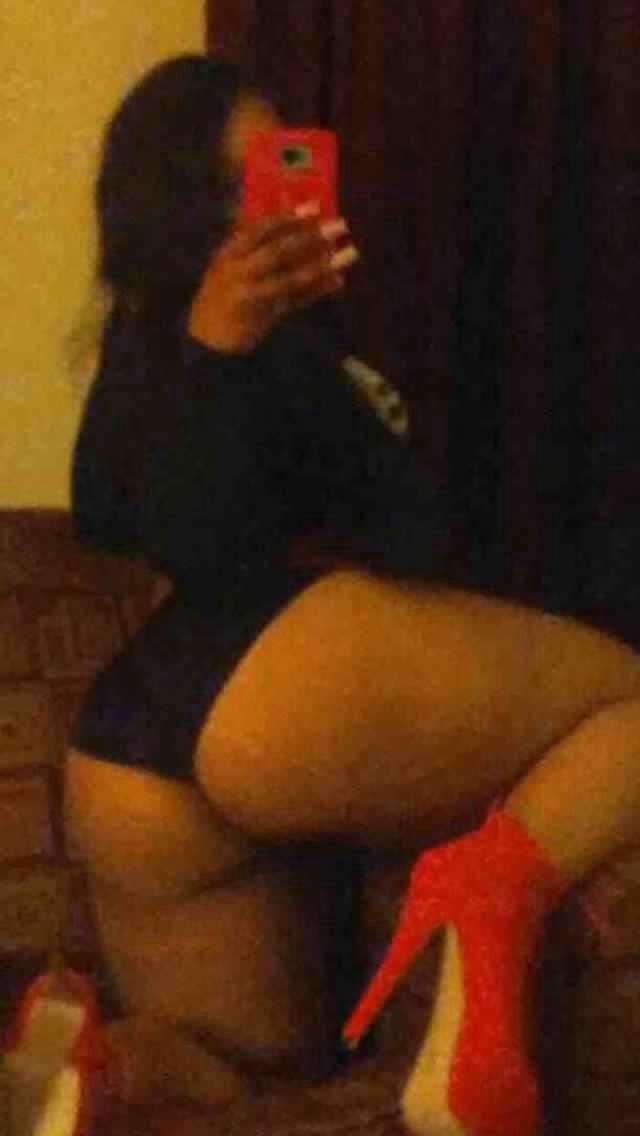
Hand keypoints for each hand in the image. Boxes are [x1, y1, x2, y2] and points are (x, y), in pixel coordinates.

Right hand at [188, 207, 358, 353]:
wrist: (207, 337)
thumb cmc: (220, 294)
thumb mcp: (228, 265)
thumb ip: (252, 245)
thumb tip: (288, 219)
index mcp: (229, 253)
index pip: (259, 229)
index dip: (286, 217)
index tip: (313, 206)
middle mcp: (240, 271)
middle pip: (278, 251)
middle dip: (310, 236)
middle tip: (339, 225)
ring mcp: (253, 295)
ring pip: (291, 277)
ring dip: (321, 265)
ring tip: (349, 254)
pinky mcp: (266, 316)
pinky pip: (296, 301)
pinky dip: (317, 290)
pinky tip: (338, 281)